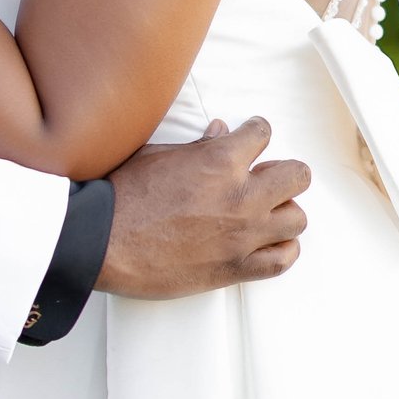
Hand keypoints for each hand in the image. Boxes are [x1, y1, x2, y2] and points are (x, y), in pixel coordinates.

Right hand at [97, 117, 310, 297]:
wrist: (101, 241)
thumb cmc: (124, 194)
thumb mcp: (160, 155)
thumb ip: (198, 146)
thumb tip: (220, 130)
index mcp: (221, 160)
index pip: (264, 134)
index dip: (256, 133)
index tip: (251, 138)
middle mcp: (240, 196)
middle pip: (297, 176)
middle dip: (284, 172)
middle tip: (264, 176)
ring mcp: (241, 235)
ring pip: (297, 218)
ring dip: (284, 211)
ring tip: (267, 211)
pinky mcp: (234, 268)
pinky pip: (282, 260)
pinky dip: (282, 249)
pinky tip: (270, 241)